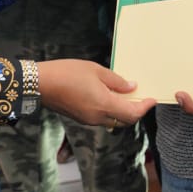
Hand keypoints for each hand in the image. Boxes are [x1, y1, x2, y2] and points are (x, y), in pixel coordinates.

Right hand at [36, 59, 154, 125]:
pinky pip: (102, 118)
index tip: (152, 99)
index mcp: (104, 104)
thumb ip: (116, 81)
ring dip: (123, 112)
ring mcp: (88, 120)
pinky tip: (110, 97)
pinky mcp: (81, 118)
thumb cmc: (67, 73)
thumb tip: (132, 87)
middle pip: (125, 121)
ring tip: (127, 95)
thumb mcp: (95, 70)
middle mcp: (98, 117)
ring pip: (113, 121)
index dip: (144, 108)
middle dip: (136, 111)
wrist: (40, 84)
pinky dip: (111, 111)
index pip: (132, 114)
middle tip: (141, 97)